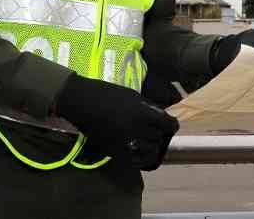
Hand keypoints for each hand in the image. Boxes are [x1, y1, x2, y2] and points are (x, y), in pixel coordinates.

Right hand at [55, 74, 179, 170]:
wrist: (82, 102)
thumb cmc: (107, 93)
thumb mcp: (133, 95)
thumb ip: (148, 107)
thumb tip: (160, 115)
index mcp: (143, 114)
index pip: (169, 125)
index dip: (171, 125)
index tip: (169, 124)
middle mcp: (138, 130)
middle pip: (159, 138)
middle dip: (159, 135)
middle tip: (156, 132)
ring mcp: (126, 142)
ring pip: (150, 151)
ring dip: (151, 147)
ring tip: (148, 143)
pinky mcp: (115, 151)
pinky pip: (134, 161)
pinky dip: (140, 159)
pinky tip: (139, 153)